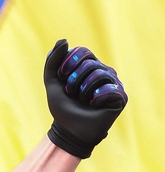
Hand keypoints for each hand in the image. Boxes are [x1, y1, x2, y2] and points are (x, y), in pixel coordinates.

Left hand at [44, 39, 126, 158]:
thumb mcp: (52, 82)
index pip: (83, 51)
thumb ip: (53, 61)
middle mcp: (104, 71)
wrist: (69, 130)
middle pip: (91, 63)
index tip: (62, 78)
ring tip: (83, 100)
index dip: (69, 63)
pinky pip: (109, 89)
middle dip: (74, 79)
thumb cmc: (62, 107)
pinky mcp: (121, 97)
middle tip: (72, 93)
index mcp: (90, 66)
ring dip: (83, 90)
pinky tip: (94, 106)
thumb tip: (64, 40)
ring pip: (100, 74)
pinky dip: (95, 99)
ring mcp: (114, 83)